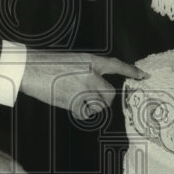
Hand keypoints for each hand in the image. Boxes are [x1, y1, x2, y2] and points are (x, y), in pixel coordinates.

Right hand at [19, 50, 146, 120]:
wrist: (30, 69)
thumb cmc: (47, 63)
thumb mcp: (73, 60)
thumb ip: (88, 70)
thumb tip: (96, 83)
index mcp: (91, 61)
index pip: (117, 66)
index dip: (131, 71)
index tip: (143, 76)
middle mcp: (91, 75)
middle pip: (110, 94)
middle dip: (104, 99)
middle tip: (93, 98)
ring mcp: (83, 90)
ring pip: (98, 106)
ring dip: (90, 106)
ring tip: (75, 97)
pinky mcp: (73, 102)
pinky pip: (85, 113)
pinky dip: (80, 112)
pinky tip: (70, 103)